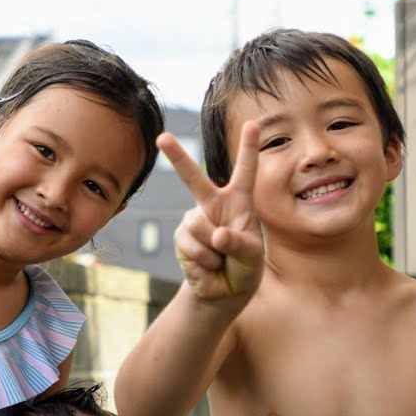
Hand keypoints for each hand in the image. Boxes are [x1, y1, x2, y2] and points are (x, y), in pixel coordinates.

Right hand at [159, 122, 264, 301]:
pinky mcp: (181, 238)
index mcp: (239, 201)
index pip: (245, 171)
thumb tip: (216, 236)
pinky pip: (191, 246)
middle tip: (163, 138)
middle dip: (177, 157)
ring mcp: (194, 221)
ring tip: (221, 260)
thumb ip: (240, 244)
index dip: (248, 148)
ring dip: (214, 251)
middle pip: (192, 178)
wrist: (224, 291)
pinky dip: (204, 261)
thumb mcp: (253, 256)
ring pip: (200, 227)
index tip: (253, 123)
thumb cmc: (245, 267)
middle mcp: (213, 205)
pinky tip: (209, 266)